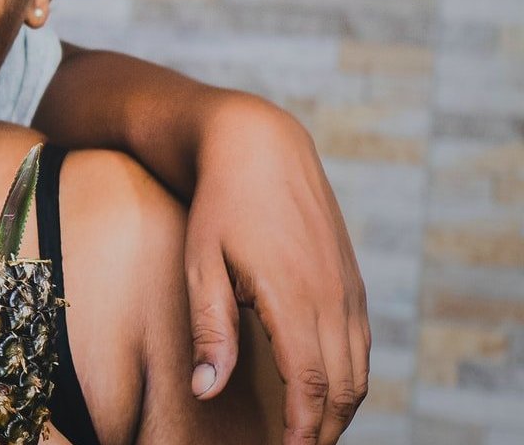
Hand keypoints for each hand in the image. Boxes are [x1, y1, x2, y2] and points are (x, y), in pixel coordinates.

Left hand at [185, 96, 367, 444]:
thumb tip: (207, 390)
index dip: (302, 430)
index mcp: (295, 297)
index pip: (311, 384)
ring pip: (359, 370)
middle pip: (342, 387)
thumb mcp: (201, 264)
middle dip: (322, 429)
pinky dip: (348, 379)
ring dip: (339, 409)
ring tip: (309, 436)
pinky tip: (324, 394)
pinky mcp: (351, 281)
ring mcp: (348, 288)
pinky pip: (361, 345)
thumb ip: (210, 330)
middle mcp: (333, 297)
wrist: (258, 146)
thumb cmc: (218, 205)